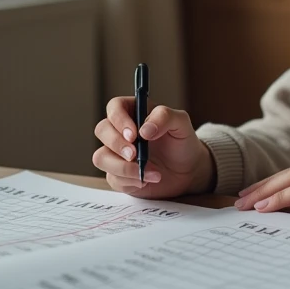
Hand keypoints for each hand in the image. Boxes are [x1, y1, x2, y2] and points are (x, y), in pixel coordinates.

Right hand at [93, 99, 214, 198]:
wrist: (188, 171)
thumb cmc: (182, 142)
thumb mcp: (181, 124)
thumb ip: (165, 117)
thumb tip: (144, 129)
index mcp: (133, 112)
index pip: (114, 107)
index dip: (119, 119)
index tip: (134, 134)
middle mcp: (121, 131)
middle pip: (102, 130)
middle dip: (116, 143)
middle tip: (135, 154)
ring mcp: (116, 154)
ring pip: (101, 157)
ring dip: (123, 167)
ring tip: (150, 171)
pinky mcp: (118, 175)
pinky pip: (112, 178)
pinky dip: (130, 181)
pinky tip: (148, 180)